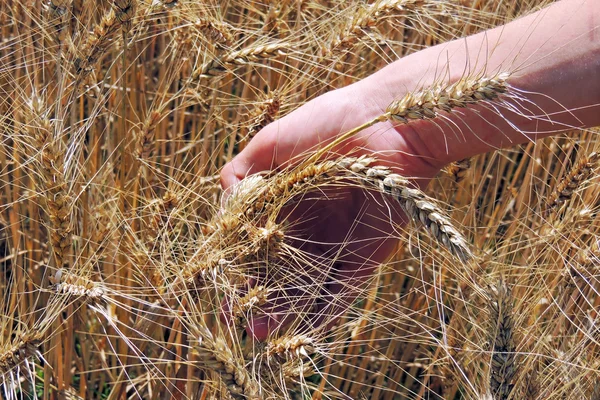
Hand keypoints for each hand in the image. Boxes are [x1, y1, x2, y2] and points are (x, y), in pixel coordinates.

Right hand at [220, 80, 442, 340]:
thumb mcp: (270, 144)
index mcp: (287, 199)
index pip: (257, 240)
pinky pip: (342, 290)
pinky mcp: (367, 255)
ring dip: (285, 311)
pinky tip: (304, 330)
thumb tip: (222, 214)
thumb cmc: (328, 124)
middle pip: (280, 269)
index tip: (221, 286)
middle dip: (259, 295)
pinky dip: (324, 312)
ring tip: (262, 332)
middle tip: (239, 320)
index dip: (239, 265)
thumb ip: (239, 175)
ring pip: (307, 285)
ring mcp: (338, 242)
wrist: (388, 121)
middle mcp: (311, 224)